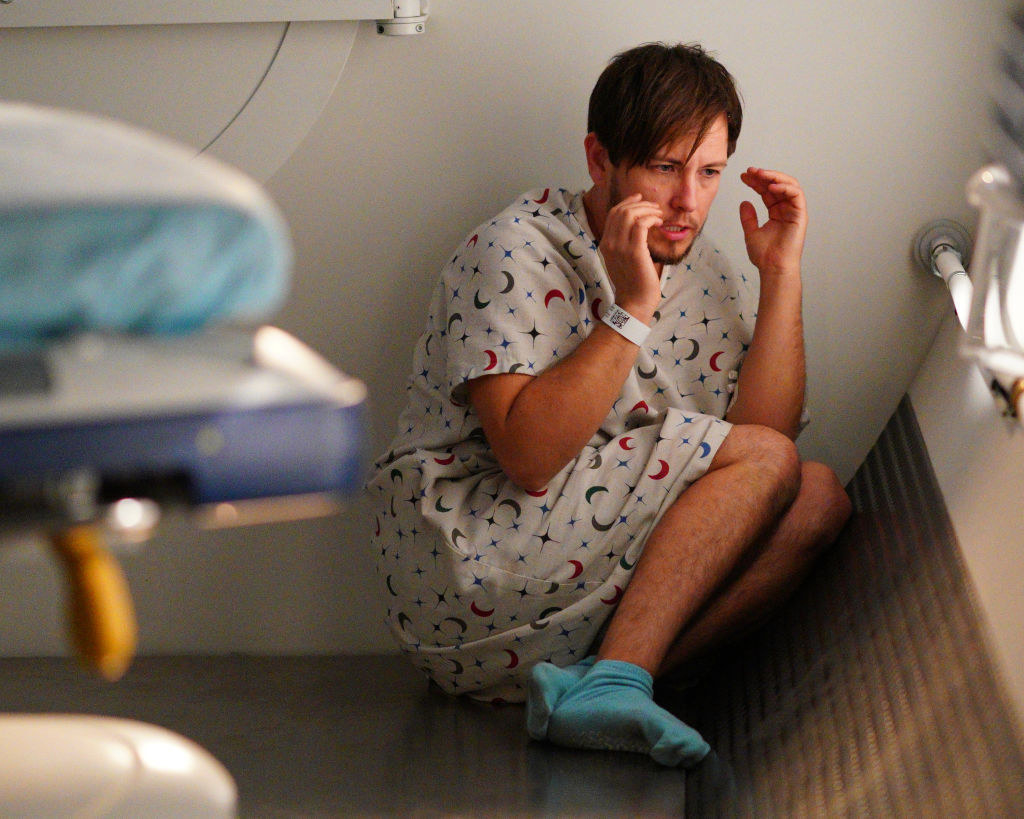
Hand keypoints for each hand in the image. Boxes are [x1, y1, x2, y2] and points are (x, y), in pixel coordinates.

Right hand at [597, 193, 662, 317]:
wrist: (634, 302)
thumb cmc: (633, 282)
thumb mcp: (622, 259)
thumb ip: (624, 242)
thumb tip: (637, 224)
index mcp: (605, 244)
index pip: (613, 214)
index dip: (627, 202)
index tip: (640, 198)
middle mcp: (609, 243)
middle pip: (621, 211)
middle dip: (640, 204)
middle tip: (654, 208)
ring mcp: (620, 247)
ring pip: (630, 214)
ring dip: (647, 210)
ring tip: (658, 215)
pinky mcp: (634, 252)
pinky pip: (641, 225)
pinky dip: (651, 219)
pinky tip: (659, 223)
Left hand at [739, 167, 806, 276]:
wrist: (773, 268)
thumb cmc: (765, 255)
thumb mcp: (751, 232)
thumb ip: (748, 217)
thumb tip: (744, 201)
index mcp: (776, 212)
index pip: (766, 191)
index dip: (755, 182)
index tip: (743, 176)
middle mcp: (786, 209)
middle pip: (776, 185)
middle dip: (763, 176)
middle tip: (750, 171)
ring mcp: (794, 211)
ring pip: (789, 185)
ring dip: (774, 177)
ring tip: (759, 174)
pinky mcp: (801, 215)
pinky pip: (796, 194)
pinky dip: (785, 187)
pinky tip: (770, 186)